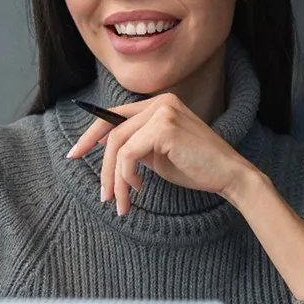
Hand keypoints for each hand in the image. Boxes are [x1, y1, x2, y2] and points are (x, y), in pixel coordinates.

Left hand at [63, 93, 262, 215]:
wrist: (229, 176)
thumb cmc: (195, 167)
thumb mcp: (157, 153)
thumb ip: (134, 145)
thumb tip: (102, 144)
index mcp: (158, 104)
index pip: (113, 116)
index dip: (90, 135)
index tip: (74, 154)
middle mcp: (160, 103)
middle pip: (112, 133)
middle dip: (103, 168)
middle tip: (103, 195)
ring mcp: (163, 112)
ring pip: (118, 146)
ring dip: (115, 179)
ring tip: (120, 201)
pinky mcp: (164, 128)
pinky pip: (129, 154)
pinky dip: (127, 176)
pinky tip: (138, 188)